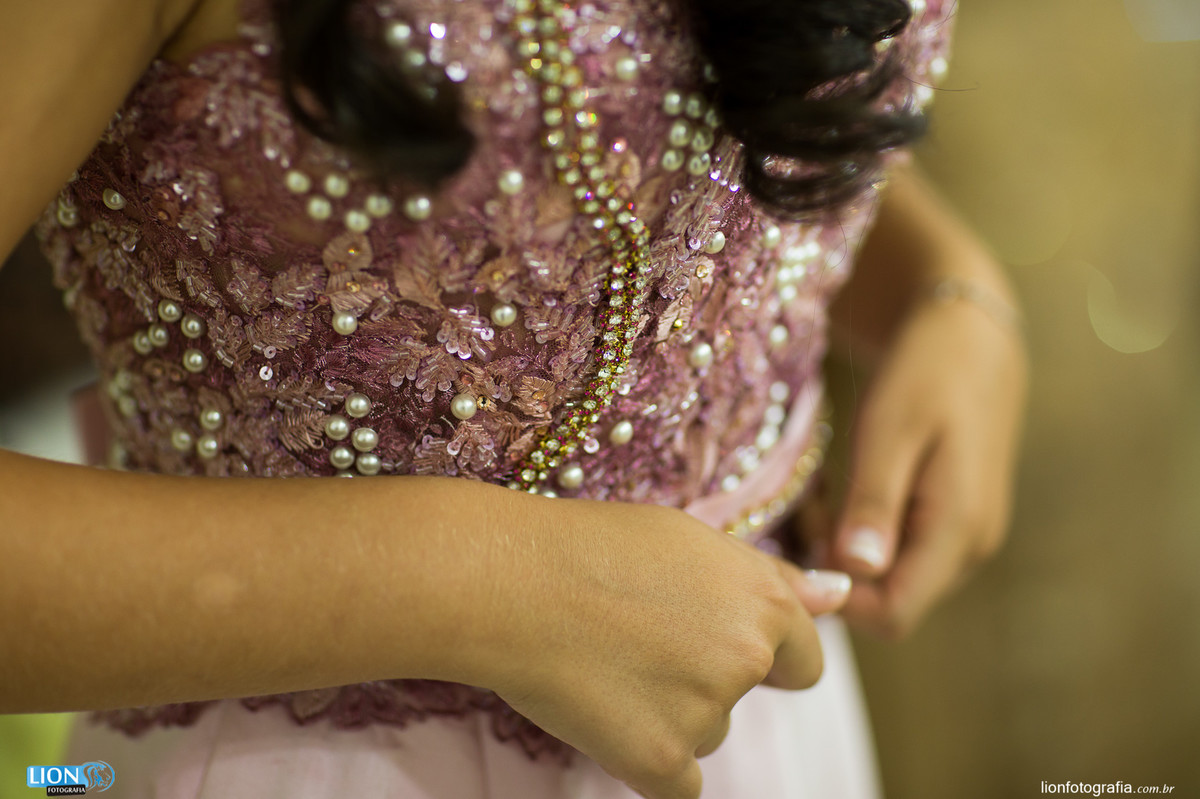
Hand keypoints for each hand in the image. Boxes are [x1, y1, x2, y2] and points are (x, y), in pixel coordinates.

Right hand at [481, 499, 851, 798]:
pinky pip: (674, 783)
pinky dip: (643, 759)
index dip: (760, 654)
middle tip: (638, 639)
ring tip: (608, 662)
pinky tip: (604, 710)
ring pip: (703, 734)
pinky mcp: (659, 761)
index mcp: (763, 602)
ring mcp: (706, 713)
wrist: (509, 581)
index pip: (801, 659)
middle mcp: (746, 658)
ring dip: (668, 715)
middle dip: (705, 680)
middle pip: (743, 696)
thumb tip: (841, 595)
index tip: (710, 644)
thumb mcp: (691, 541)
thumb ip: (772, 578)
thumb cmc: (593, 547)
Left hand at [823, 294, 1026, 638]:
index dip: (837, 601)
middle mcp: (970, 548)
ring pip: (890, 578)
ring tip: (821, 496)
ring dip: (844, 550)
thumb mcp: (889, 431)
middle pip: (888, 601)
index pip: (893, 615)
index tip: (795, 553)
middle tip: (806, 512)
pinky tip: (842, 492)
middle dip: (835, 571)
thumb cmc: (925, 373)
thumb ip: (875, 503)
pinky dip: (860, 533)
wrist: (970, 335)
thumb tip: (857, 570)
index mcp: (959, 530)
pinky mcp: (952, 523)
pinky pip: (898, 552)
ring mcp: (965, 537)